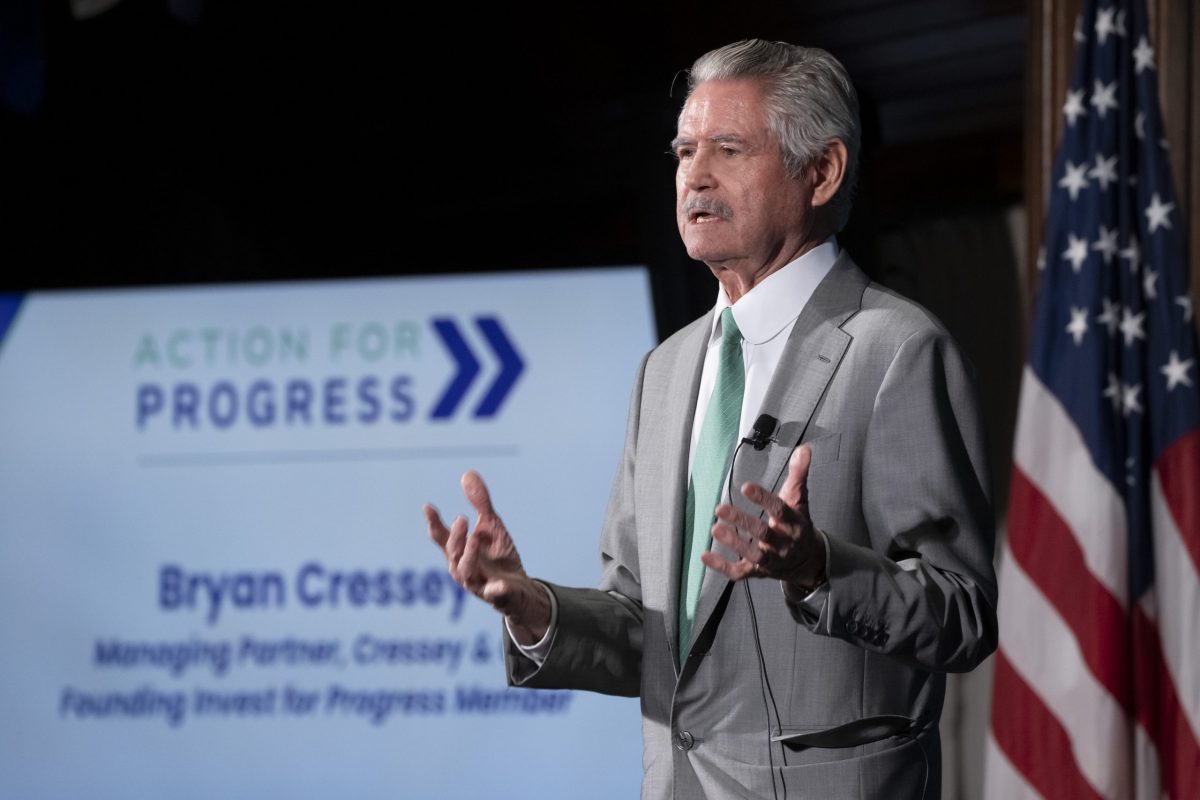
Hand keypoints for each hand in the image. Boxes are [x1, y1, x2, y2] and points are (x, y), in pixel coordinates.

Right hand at [424, 471, 549, 643]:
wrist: (519, 588)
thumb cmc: (497, 556)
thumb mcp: (490, 525)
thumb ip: (480, 502)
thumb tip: (467, 474)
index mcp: (458, 550)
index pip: (441, 537)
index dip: (434, 522)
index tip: (428, 507)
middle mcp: (462, 567)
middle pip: (452, 553)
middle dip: (455, 537)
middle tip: (462, 519)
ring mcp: (477, 583)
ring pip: (466, 572)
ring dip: (469, 555)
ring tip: (475, 539)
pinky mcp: (496, 595)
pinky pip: (494, 594)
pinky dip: (496, 590)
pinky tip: (500, 586)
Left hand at [701, 445, 826, 591]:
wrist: (807, 561)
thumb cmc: (797, 524)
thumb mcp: (800, 499)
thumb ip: (799, 474)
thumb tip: (803, 449)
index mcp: (794, 524)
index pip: (779, 510)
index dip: (763, 499)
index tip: (746, 487)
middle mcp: (783, 543)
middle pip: (763, 533)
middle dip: (742, 521)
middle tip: (720, 508)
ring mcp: (770, 560)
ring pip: (753, 554)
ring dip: (734, 543)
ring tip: (715, 528)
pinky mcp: (757, 572)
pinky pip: (739, 572)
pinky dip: (722, 567)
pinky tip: (705, 555)